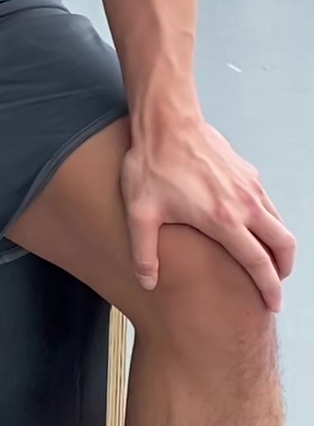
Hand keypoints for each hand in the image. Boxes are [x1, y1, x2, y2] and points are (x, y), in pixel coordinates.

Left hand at [121, 115, 296, 311]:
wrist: (167, 120)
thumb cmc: (152, 164)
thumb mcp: (140, 212)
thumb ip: (144, 252)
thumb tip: (148, 282)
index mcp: (224, 220)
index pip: (259, 264)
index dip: (269, 288)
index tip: (273, 305)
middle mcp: (245, 204)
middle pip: (283, 245)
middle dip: (284, 271)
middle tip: (273, 286)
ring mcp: (249, 186)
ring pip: (279, 223)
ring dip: (278, 245)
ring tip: (264, 260)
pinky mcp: (247, 172)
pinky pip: (267, 204)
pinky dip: (269, 222)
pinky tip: (250, 227)